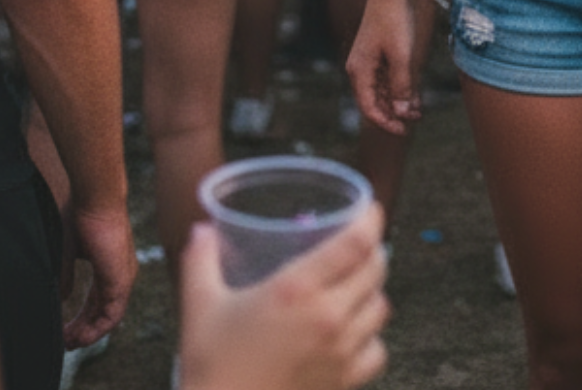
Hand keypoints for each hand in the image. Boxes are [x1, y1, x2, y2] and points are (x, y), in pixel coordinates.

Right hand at [63, 202, 136, 348]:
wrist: (96, 201)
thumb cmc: (82, 218)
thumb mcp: (70, 252)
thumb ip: (67, 275)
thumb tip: (63, 296)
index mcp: (109, 265)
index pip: (97, 300)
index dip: (81, 318)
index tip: (64, 331)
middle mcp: (120, 273)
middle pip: (102, 311)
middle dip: (83, 329)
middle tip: (64, 342)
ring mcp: (123, 276)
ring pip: (109, 316)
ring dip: (89, 333)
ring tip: (69, 343)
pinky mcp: (122, 278)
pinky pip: (113, 313)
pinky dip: (97, 328)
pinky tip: (81, 337)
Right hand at [178, 205, 388, 389]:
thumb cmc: (209, 367)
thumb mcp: (200, 307)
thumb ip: (201, 261)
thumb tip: (200, 228)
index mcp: (297, 289)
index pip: (357, 242)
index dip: (371, 219)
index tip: (369, 209)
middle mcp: (327, 315)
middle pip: (376, 269)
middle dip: (372, 251)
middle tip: (358, 246)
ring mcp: (340, 351)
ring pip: (381, 307)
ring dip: (373, 292)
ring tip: (356, 286)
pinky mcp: (343, 382)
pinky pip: (377, 351)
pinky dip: (372, 338)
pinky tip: (355, 334)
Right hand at [346, 0, 421, 135]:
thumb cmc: (394, 21)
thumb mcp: (401, 56)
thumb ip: (401, 86)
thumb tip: (400, 113)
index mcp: (360, 72)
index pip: (369, 107)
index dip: (385, 122)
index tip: (403, 131)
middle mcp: (361, 69)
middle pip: (375, 101)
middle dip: (394, 113)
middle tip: (415, 120)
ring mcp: (369, 62)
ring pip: (383, 91)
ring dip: (398, 102)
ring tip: (418, 110)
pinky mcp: (379, 54)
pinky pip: (387, 78)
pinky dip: (399, 88)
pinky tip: (414, 96)